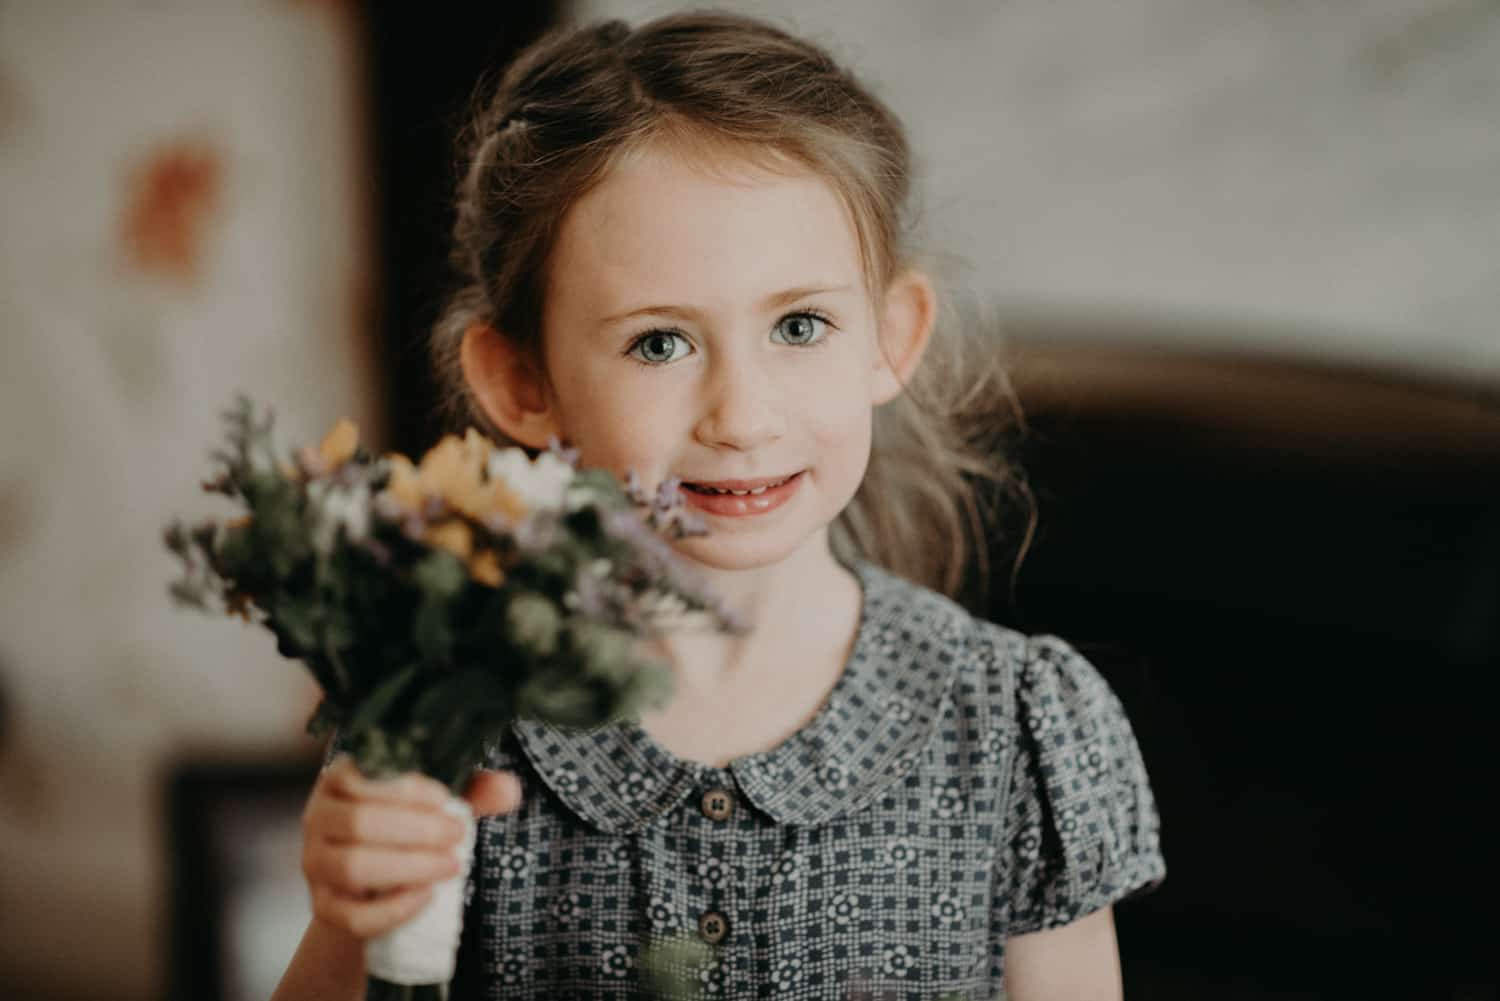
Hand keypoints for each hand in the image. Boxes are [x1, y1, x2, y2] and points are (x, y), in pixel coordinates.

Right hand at [300, 754, 523, 940]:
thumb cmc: (409, 827)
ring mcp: (314, 864)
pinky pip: (353, 915)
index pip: (364, 775)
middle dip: (418, 830)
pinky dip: (395, 909)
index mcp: (342, 777)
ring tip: (451, 865)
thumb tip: (509, 789)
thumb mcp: (439, 803)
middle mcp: (318, 816)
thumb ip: (472, 791)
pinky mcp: (323, 907)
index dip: (407, 788)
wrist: (375, 885)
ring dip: (410, 867)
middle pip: (359, 822)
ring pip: (353, 867)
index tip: (446, 800)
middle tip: (458, 835)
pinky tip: (428, 896)